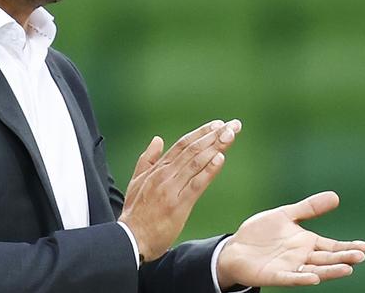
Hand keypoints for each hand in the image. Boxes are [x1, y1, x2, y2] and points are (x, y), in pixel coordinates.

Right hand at [119, 119, 241, 261]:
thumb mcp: (136, 181)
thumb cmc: (135, 213)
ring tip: (231, 135)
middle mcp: (165, 174)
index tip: (219, 124)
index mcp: (157, 169)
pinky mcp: (178, 205)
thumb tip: (157, 139)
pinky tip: (220, 158)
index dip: (201, 132)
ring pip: (197, 162)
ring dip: (216, 146)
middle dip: (215, 135)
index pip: (183, 144)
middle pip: (193, 149)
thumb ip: (147, 159)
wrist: (130, 239)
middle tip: (234, 125)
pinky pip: (196, 184)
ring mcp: (171, 188)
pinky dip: (209, 170)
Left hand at [217, 191, 364, 288]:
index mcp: (306, 242)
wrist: (236, 247)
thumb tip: (335, 196)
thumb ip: (308, 208)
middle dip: (344, 258)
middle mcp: (302, 257)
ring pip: (315, 270)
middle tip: (360, 256)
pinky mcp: (275, 275)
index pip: (332, 246)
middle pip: (327, 258)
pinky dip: (302, 278)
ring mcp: (290, 267)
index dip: (347, 247)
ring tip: (347, 269)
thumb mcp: (285, 215)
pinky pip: (291, 277)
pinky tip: (314, 277)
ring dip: (330, 271)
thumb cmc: (261, 233)